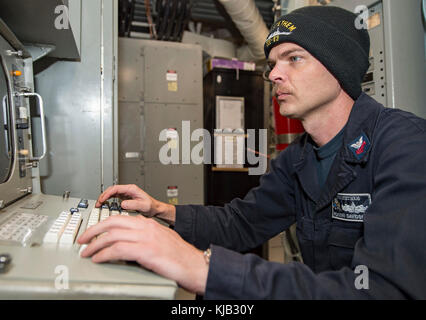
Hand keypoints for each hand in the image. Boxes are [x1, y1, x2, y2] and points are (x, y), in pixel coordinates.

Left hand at [77, 215, 207, 294]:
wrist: (194, 264)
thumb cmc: (181, 256)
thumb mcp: (161, 240)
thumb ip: (145, 238)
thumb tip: (129, 245)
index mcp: (149, 224)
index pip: (120, 219)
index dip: (103, 225)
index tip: (93, 232)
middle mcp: (146, 227)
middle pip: (112, 223)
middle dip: (93, 231)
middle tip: (82, 240)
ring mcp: (145, 238)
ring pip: (112, 236)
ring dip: (95, 245)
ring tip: (86, 252)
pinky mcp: (145, 251)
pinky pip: (117, 250)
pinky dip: (104, 254)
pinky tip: (99, 259)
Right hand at [96, 184, 168, 218]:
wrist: (154, 208)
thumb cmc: (151, 206)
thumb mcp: (143, 206)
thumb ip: (133, 204)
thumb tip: (122, 204)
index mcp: (131, 189)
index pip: (116, 188)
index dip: (107, 193)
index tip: (102, 199)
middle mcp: (128, 190)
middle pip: (112, 190)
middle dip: (103, 195)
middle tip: (98, 203)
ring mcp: (126, 194)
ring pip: (112, 193)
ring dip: (104, 198)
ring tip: (99, 204)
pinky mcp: (125, 198)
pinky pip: (114, 197)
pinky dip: (108, 200)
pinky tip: (104, 204)